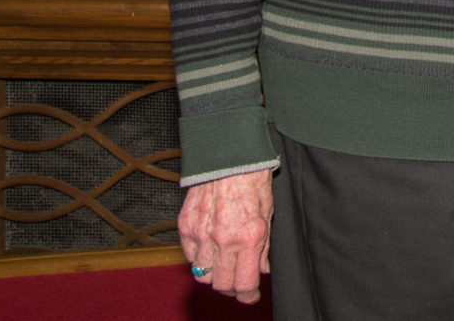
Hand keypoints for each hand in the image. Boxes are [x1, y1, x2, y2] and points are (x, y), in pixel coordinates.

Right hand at [179, 169, 273, 303]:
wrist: (229, 157)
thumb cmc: (253, 180)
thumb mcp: (268, 214)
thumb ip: (264, 247)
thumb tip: (261, 270)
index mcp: (249, 236)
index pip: (244, 283)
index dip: (248, 296)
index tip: (251, 296)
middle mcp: (223, 239)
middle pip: (221, 284)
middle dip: (231, 288)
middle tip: (238, 282)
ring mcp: (201, 234)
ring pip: (202, 275)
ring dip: (213, 276)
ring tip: (223, 267)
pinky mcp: (185, 227)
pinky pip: (190, 257)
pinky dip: (199, 260)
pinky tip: (210, 251)